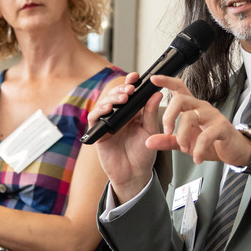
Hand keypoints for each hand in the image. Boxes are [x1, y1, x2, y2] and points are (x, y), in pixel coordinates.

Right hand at [89, 72, 160, 197]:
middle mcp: (119, 116)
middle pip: (115, 95)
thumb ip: (151, 113)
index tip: (136, 76)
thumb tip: (156, 94)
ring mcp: (107, 123)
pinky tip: (107, 109)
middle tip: (130, 88)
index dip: (131, 83)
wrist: (135, 174)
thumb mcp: (150, 131)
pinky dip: (99, 111)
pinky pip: (94, 119)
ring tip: (122, 97)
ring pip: (104, 104)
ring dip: (112, 98)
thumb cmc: (144, 153)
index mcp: (132, 112)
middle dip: (122, 89)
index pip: (130, 93)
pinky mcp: (98, 133)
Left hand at [147, 74, 250, 166]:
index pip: (179, 88)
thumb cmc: (211, 143)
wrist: (234, 152)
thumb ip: (167, 140)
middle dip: (168, 116)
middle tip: (166, 132)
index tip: (153, 80)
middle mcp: (202, 107)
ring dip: (182, 136)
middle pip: (180, 99)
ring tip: (185, 148)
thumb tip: (148, 142)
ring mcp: (213, 116)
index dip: (166, 81)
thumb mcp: (184, 143)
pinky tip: (197, 158)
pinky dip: (198, 149)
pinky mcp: (222, 127)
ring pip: (190, 117)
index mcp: (192, 107)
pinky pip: (205, 136)